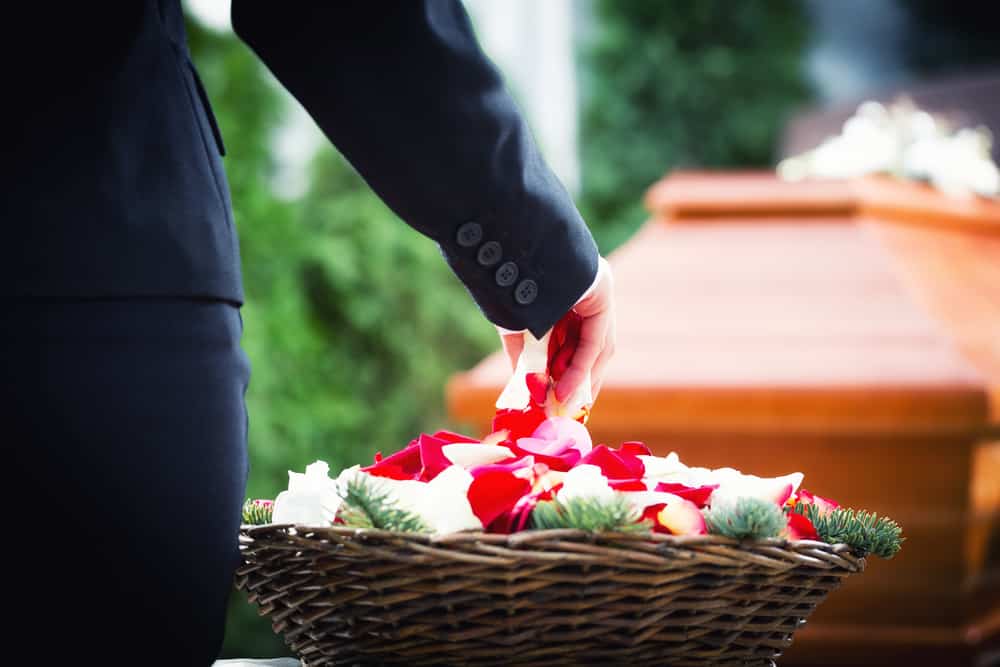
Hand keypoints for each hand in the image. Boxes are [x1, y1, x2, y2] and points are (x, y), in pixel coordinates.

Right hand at [498, 256, 615, 401]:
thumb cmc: (505, 283)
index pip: (575, 341)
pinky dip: (580, 368)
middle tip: (562, 410)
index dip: (567, 374)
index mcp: (566, 293)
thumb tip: (529, 392)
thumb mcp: (515, 329)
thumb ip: (526, 360)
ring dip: (577, 381)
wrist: (508, 244)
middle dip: (575, 382)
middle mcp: (586, 290)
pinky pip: (593, 340)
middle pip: (588, 347)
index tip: (558, 401)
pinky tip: (564, 391)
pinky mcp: (601, 291)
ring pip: (593, 348)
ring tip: (560, 406)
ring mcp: (597, 289)